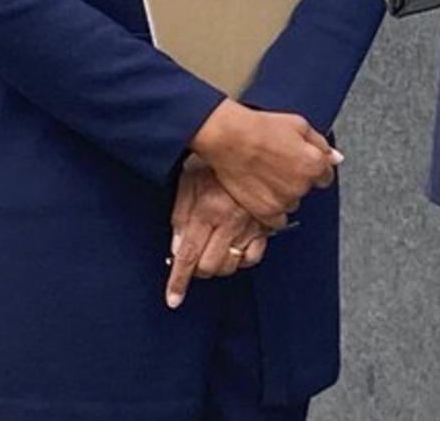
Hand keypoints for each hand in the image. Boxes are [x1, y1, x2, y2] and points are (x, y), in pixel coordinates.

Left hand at [165, 156, 269, 308]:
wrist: (246, 140)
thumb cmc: (214, 159)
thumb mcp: (188, 183)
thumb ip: (180, 218)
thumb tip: (177, 249)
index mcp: (208, 209)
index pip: (188, 257)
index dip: (179, 282)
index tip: (173, 298)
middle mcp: (230, 219)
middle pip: (211, 266)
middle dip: (199, 270)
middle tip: (194, 261)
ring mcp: (251, 222)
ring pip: (233, 264)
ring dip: (220, 264)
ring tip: (214, 252)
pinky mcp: (266, 222)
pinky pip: (255, 255)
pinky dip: (244, 259)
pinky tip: (235, 249)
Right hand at [188, 100, 338, 224]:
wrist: (230, 138)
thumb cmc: (261, 128)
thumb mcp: (299, 125)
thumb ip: (321, 145)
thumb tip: (335, 157)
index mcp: (315, 164)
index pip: (325, 175)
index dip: (312, 167)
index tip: (301, 163)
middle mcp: (302, 186)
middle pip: (307, 188)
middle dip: (297, 179)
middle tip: (278, 165)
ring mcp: (283, 201)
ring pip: (292, 202)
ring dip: (284, 194)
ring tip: (266, 176)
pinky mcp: (265, 212)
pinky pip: (278, 220)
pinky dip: (272, 210)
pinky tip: (262, 194)